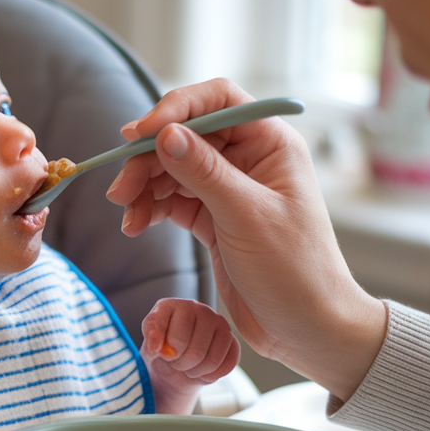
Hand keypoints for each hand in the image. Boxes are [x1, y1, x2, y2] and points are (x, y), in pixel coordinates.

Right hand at [107, 79, 386, 398]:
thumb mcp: (247, 217)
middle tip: (121, 188)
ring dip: (144, 185)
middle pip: (186, 135)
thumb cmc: (296, 272)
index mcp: (270, 144)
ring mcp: (229, 190)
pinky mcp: (213, 220)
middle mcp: (249, 159)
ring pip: (173, 168)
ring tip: (125, 211)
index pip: (217, 100)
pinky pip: (172, 200)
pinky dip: (150, 208)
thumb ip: (204, 173)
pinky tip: (135, 225)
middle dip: (149, 156)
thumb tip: (164, 134)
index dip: (175, 109)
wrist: (308, 330)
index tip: (140, 133)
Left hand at [142, 298, 239, 413]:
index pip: (179, 332)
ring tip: (186, 366)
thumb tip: (158, 347)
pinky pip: (227, 365)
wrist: (174, 364)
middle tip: (174, 362)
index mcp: (175, 305)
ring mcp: (220, 324)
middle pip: (196, 351)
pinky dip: (211, 375)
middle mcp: (200, 310)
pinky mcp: (232, 340)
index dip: (169, 350)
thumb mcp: (149, 344)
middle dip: (181, 364)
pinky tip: (201, 370)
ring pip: (212, 361)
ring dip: (196, 372)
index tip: (158, 353)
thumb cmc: (161, 350)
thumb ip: (151, 341)